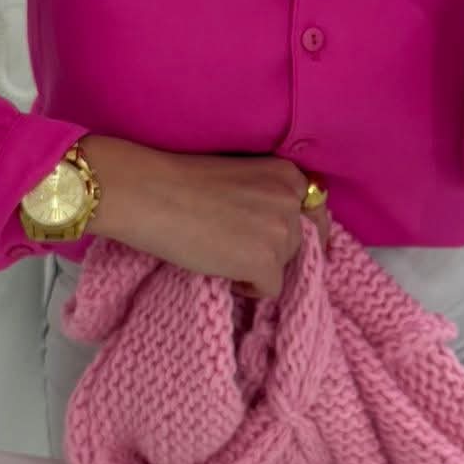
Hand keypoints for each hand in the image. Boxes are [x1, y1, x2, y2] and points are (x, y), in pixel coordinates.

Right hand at [80, 137, 330, 296]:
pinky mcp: (265, 261)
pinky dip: (248, 288)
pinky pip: (270, 289)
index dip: (300, 233)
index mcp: (288, 174)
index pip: (315, 213)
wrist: (148, 193)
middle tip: (235, 248)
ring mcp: (282, 231)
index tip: (281, 246)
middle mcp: (293, 200)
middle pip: (301, 243)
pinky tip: (221, 271)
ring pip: (285, 267)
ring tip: (221, 255)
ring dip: (258, 268)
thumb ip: (268, 196)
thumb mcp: (241, 176)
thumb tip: (282, 232)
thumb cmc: (181, 181)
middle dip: (273, 251)